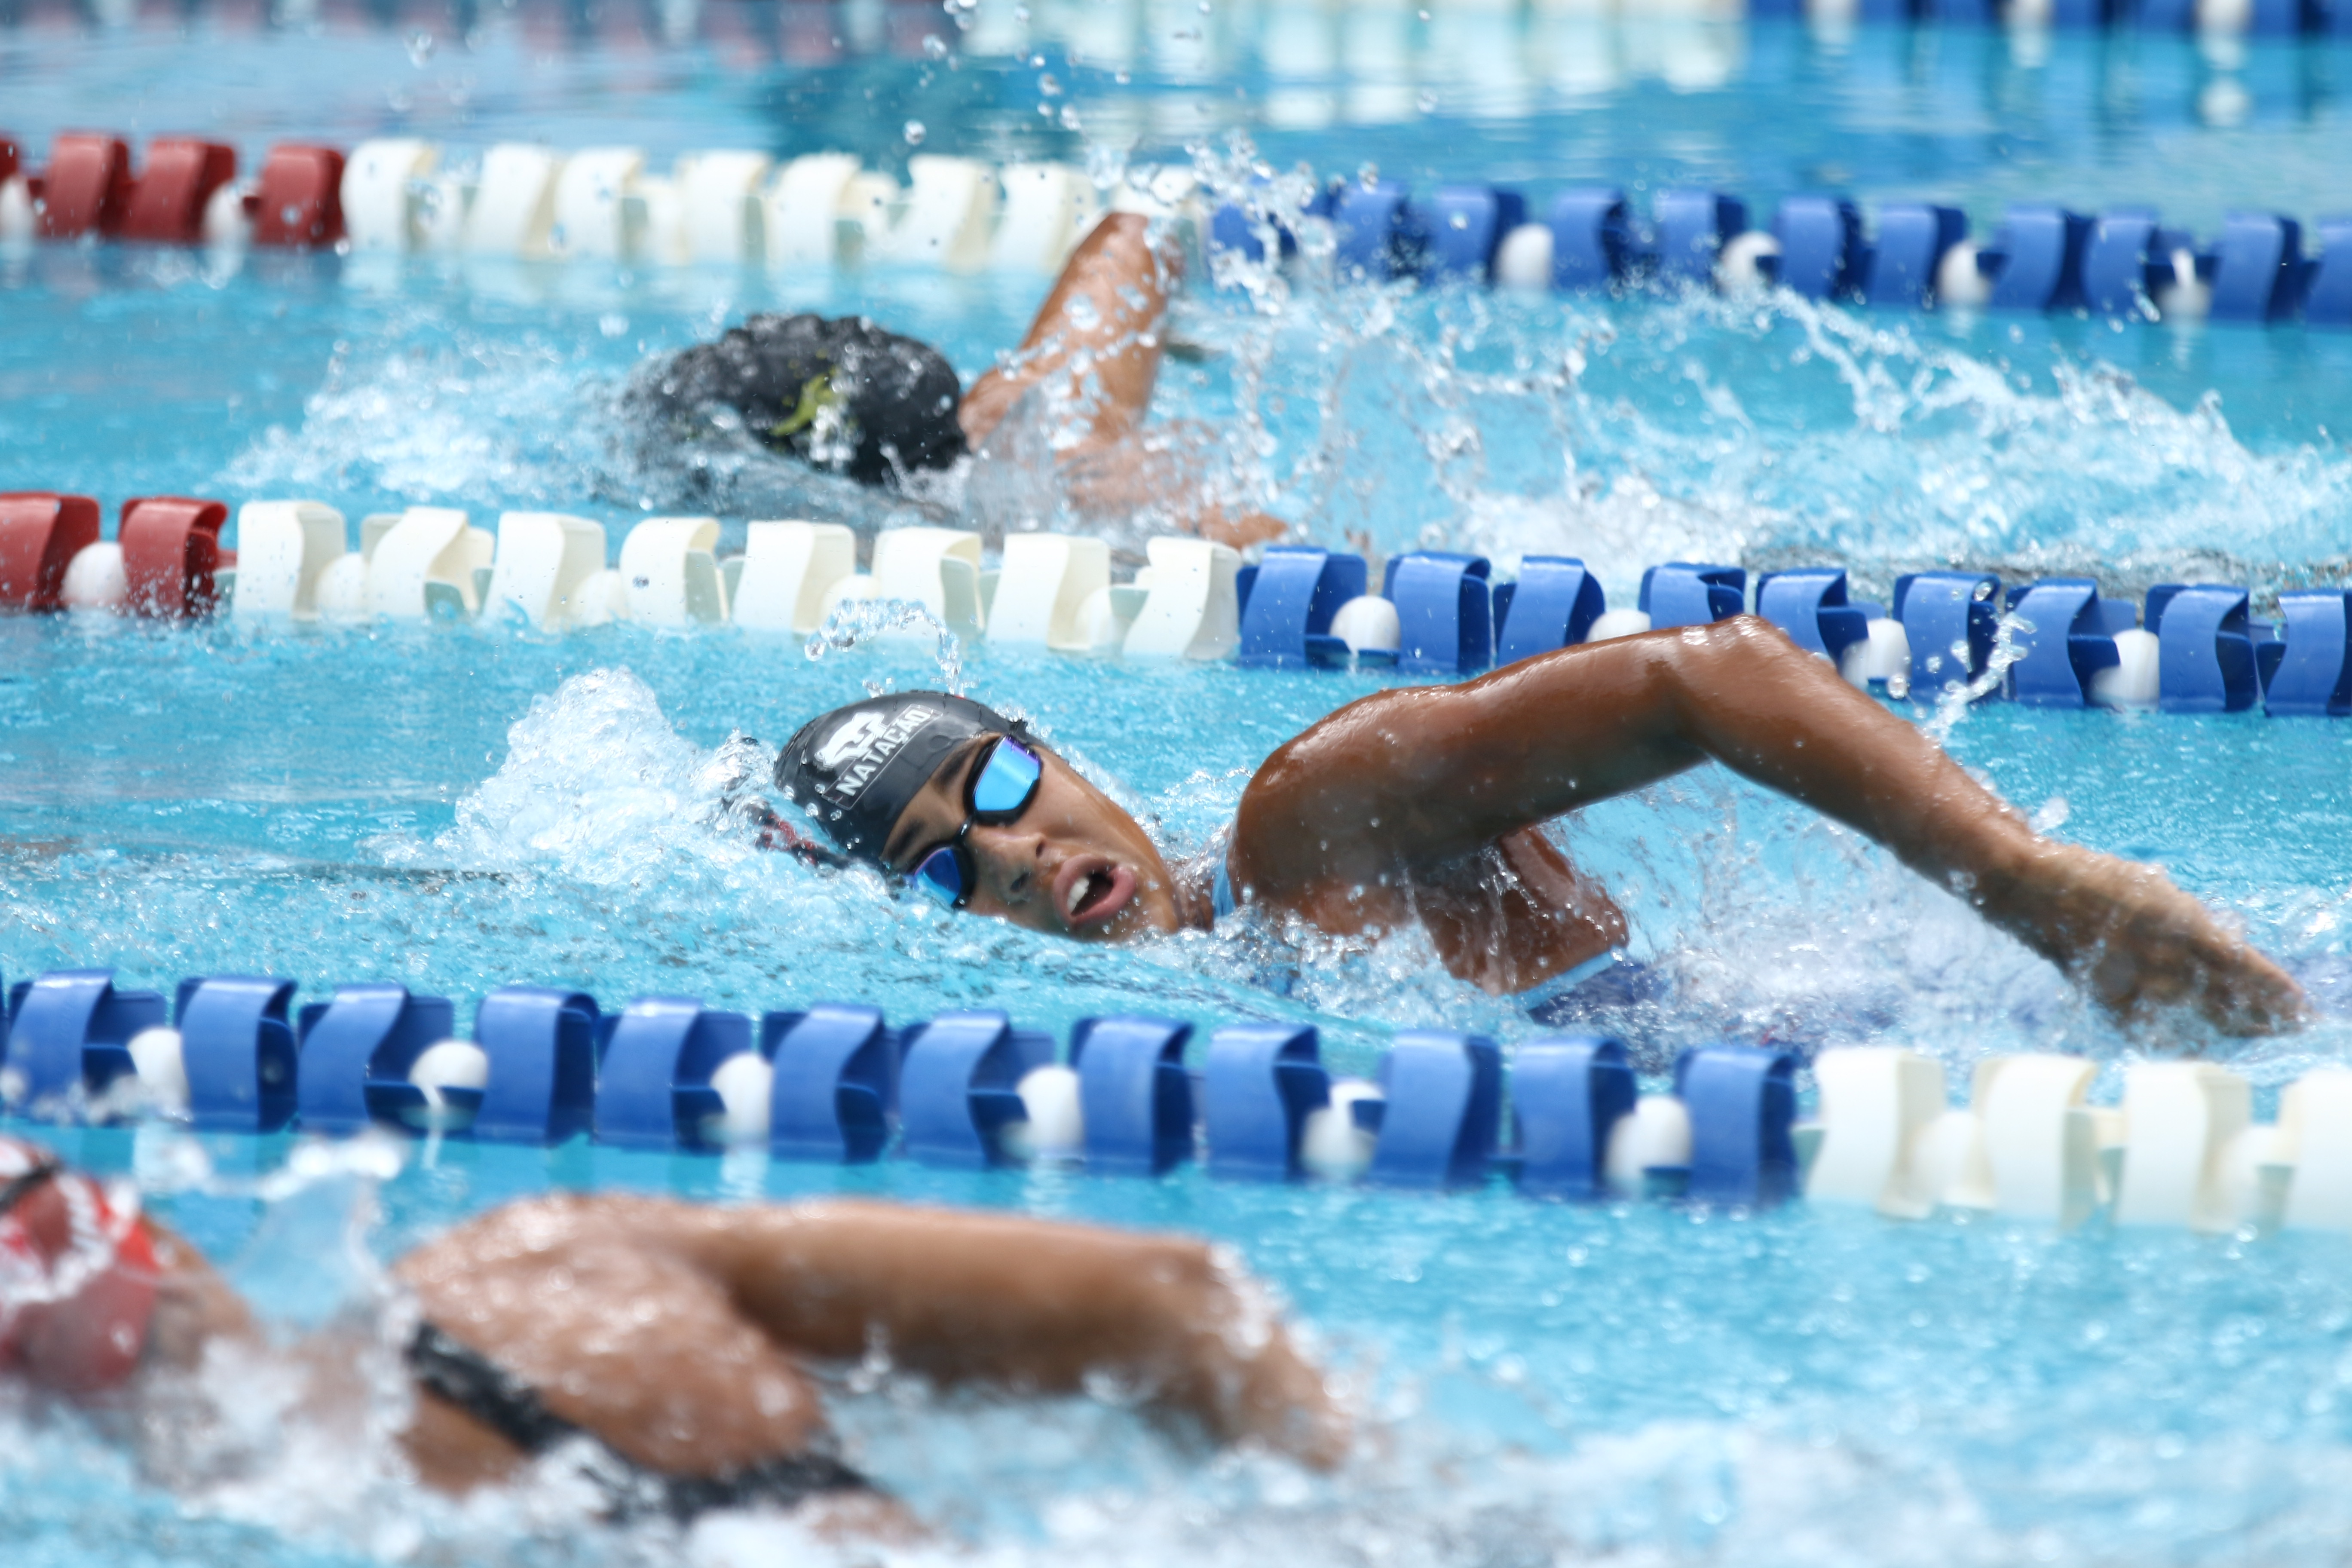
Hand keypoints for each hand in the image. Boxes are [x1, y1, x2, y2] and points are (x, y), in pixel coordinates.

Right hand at [1983, 838, 2308, 1037]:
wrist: (2032, 889)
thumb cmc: (2093, 878)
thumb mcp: (2154, 889)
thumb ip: (2189, 920)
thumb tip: (2222, 947)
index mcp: (2180, 925)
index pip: (2242, 966)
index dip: (2274, 988)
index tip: (2298, 1003)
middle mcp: (2163, 958)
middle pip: (2226, 997)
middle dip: (2262, 1014)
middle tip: (2291, 1027)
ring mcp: (2135, 981)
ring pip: (2196, 1015)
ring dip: (2232, 1027)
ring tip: (2259, 1036)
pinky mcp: (2109, 996)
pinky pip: (2153, 1027)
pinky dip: (2179, 1037)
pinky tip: (2199, 1047)